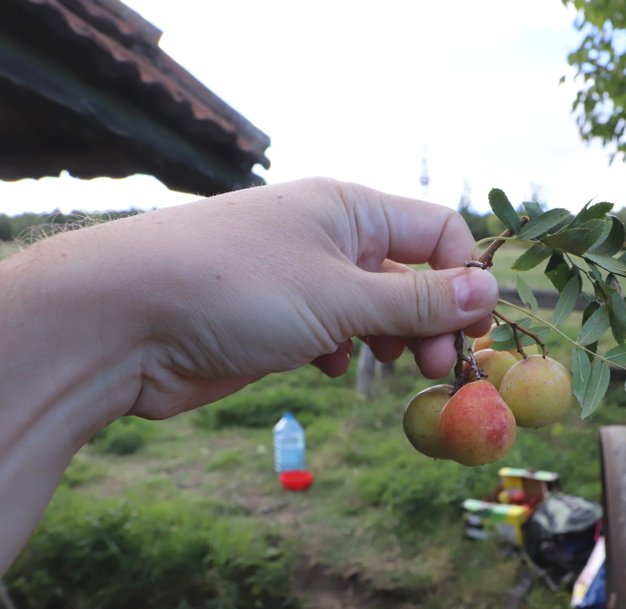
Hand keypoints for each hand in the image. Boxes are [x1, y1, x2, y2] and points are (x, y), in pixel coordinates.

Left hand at [43, 177, 497, 419]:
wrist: (122, 321)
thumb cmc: (238, 290)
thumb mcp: (341, 296)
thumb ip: (417, 301)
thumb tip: (488, 294)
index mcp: (351, 209)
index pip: (438, 232)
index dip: (464, 278)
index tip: (474, 331)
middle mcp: (330, 237)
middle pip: (410, 275)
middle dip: (432, 321)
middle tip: (437, 367)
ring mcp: (302, 279)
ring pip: (373, 308)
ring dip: (391, 339)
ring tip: (387, 366)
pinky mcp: (277, 319)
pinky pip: (334, 331)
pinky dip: (342, 350)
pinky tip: (323, 366)